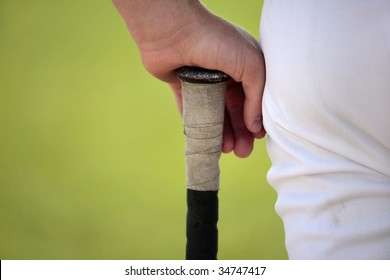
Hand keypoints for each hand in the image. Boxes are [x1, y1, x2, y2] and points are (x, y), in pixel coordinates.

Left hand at [113, 0, 265, 156]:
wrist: (175, 31)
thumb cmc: (217, 42)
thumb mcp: (251, 65)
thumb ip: (257, 96)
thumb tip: (256, 125)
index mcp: (244, 66)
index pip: (254, 98)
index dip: (257, 118)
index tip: (258, 138)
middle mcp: (225, 73)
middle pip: (235, 110)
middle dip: (240, 132)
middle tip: (242, 153)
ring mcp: (203, 80)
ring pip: (215, 113)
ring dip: (222, 133)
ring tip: (228, 150)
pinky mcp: (183, 86)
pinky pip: (193, 111)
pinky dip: (200, 127)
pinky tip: (208, 143)